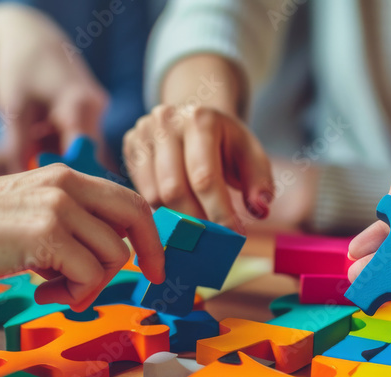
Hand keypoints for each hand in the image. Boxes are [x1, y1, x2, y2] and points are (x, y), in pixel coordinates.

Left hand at [0, 6, 108, 170]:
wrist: (29, 37)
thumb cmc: (18, 68)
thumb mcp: (13, 109)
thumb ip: (20, 148)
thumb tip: (25, 183)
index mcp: (79, 104)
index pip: (82, 156)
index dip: (68, 177)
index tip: (46, 189)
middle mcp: (96, 108)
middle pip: (85, 156)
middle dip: (61, 167)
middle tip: (32, 169)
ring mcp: (97, 109)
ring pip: (82, 150)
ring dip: (58, 153)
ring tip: (31, 137)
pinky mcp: (93, 112)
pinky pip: (80, 139)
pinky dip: (59, 142)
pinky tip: (39, 129)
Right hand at [0, 165, 164, 310]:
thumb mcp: (27, 212)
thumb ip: (67, 225)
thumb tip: (102, 256)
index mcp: (64, 176)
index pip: (128, 200)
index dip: (149, 235)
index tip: (152, 265)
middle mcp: (67, 185)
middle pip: (137, 217)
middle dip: (150, 254)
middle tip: (148, 282)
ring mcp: (58, 208)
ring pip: (113, 256)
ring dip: (90, 286)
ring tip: (50, 289)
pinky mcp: (46, 235)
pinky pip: (89, 277)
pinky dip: (73, 296)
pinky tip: (40, 292)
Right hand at [123, 104, 274, 232]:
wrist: (196, 120)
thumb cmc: (227, 143)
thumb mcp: (251, 155)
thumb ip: (260, 182)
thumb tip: (260, 210)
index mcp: (201, 119)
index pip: (205, 177)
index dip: (219, 212)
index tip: (233, 237)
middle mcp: (167, 121)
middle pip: (174, 189)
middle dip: (196, 223)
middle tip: (213, 242)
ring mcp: (144, 132)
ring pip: (154, 195)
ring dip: (177, 220)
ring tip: (198, 231)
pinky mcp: (130, 145)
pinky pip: (141, 193)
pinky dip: (161, 211)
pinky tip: (180, 217)